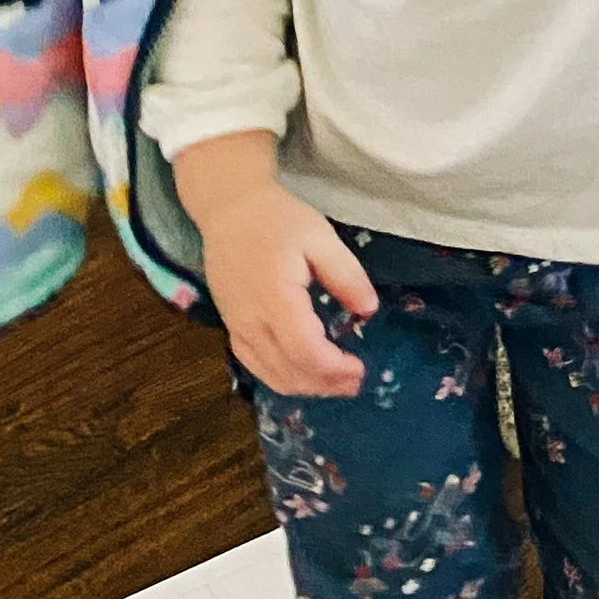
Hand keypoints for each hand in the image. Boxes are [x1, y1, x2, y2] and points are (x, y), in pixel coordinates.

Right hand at [179, 137, 377, 396]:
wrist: (229, 211)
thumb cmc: (277, 220)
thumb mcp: (321, 238)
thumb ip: (346, 275)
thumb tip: (369, 310)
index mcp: (276, 299)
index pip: (304, 350)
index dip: (333, 368)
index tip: (360, 369)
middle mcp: (252, 322)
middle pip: (288, 371)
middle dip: (324, 384)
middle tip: (356, 383)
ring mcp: (237, 328)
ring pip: (269, 374)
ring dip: (305, 387)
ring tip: (336, 385)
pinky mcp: (232, 328)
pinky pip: (254, 365)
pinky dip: (281, 378)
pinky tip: (303, 375)